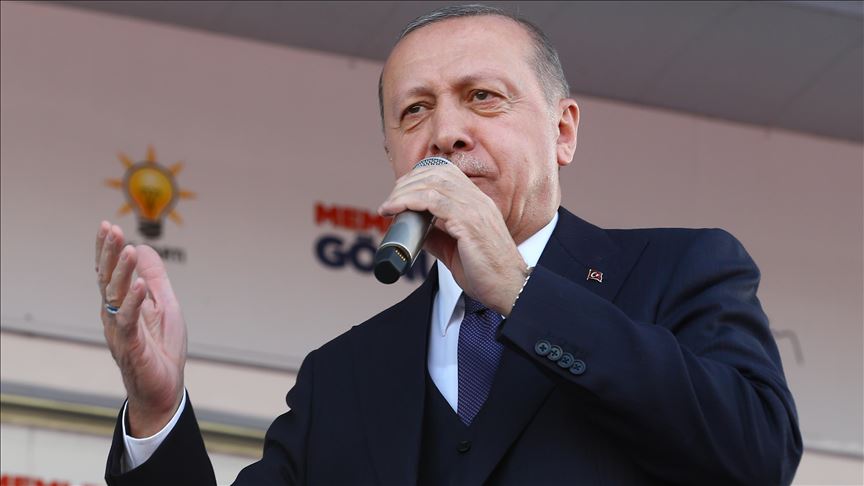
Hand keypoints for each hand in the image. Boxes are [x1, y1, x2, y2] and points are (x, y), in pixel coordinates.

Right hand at [95, 221, 186, 436]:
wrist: (164, 390)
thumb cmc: (161, 348)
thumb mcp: (164, 305)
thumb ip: (155, 278)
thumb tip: (144, 247)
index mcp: (121, 304)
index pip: (110, 272)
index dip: (107, 250)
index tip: (106, 226)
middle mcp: (115, 315)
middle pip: (108, 279)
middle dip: (109, 254)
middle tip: (111, 230)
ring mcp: (120, 331)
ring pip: (116, 296)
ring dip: (122, 272)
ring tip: (128, 249)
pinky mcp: (131, 347)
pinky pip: (129, 321)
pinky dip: (135, 302)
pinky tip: (141, 285)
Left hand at [378, 164, 527, 314]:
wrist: (509, 289)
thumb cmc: (485, 273)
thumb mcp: (455, 250)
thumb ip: (437, 236)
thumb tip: (413, 229)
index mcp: (477, 203)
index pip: (446, 172)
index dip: (418, 177)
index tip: (400, 192)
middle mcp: (477, 200)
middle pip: (436, 173)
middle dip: (407, 182)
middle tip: (390, 201)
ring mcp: (475, 208)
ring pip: (432, 183)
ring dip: (404, 192)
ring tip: (388, 206)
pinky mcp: (469, 222)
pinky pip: (433, 201)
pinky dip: (409, 201)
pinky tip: (395, 209)